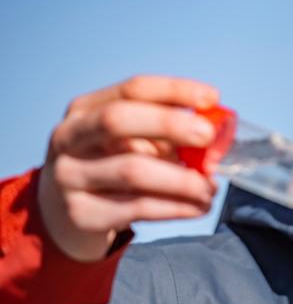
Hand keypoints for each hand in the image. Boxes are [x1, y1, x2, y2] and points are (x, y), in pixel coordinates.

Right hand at [38, 75, 219, 260]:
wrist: (68, 213)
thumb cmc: (112, 165)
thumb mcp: (130, 140)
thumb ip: (164, 132)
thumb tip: (213, 133)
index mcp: (84, 110)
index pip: (132, 89)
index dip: (174, 90)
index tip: (211, 97)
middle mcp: (68, 138)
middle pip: (117, 121)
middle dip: (169, 124)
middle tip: (208, 136)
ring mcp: (68, 177)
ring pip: (132, 171)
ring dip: (182, 179)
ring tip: (211, 187)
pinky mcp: (81, 214)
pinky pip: (137, 208)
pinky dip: (176, 207)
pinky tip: (199, 207)